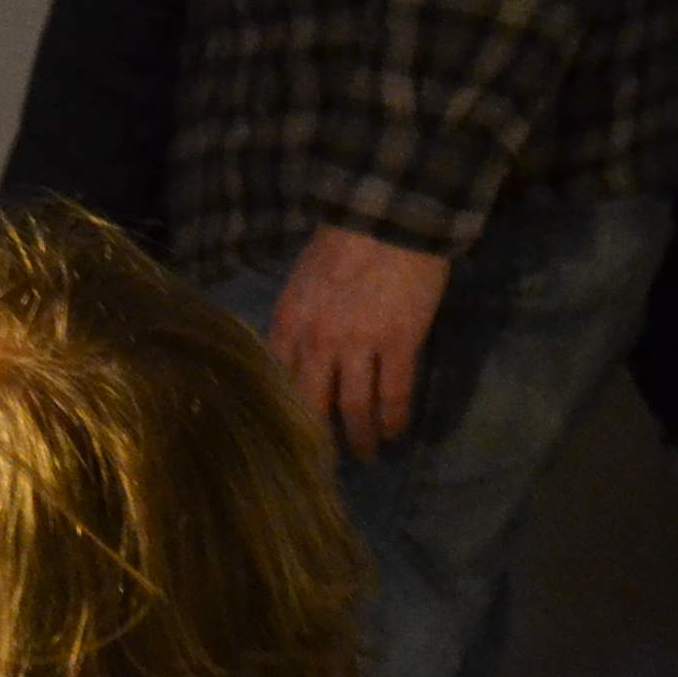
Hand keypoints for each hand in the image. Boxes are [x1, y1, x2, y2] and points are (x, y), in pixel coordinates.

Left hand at [264, 224, 452, 457]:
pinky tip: (396, 433)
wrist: (390, 213)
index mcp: (287, 324)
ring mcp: (358, 344)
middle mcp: (316, 341)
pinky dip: (394, 419)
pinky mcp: (399, 342)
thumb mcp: (300, 283)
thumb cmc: (343, 242)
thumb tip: (295, 363)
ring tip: (367, 456)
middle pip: (312, 405)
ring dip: (361, 438)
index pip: (278, 383)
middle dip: (320, 439)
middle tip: (326, 463)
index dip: (285, 415)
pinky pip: (395, 394)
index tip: (290, 438)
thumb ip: (295, 324)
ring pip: (354, 408)